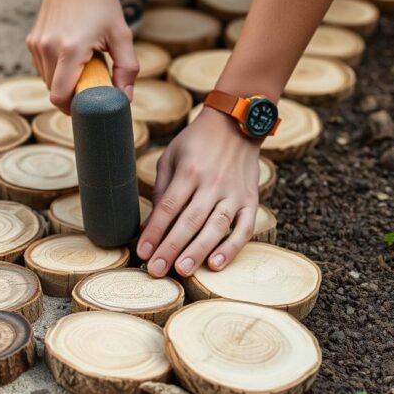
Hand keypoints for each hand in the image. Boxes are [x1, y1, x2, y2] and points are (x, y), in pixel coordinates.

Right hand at [26, 0, 137, 113]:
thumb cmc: (102, 2)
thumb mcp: (121, 34)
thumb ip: (127, 69)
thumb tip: (124, 98)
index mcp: (70, 49)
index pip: (60, 96)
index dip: (73, 108)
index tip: (88, 105)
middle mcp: (48, 48)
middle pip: (54, 91)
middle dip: (72, 94)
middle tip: (92, 82)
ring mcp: (37, 44)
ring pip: (46, 81)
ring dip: (63, 82)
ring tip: (83, 64)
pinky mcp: (32, 40)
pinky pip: (42, 68)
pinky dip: (56, 70)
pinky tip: (71, 54)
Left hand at [137, 108, 261, 276]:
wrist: (236, 122)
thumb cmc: (197, 141)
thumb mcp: (172, 156)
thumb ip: (162, 189)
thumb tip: (148, 226)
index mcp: (189, 171)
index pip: (168, 207)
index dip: (154, 232)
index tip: (142, 252)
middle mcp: (212, 183)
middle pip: (189, 221)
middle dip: (171, 248)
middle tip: (156, 270)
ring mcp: (234, 192)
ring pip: (215, 227)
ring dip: (198, 251)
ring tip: (182, 270)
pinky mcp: (251, 199)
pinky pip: (244, 228)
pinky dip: (231, 247)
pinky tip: (216, 264)